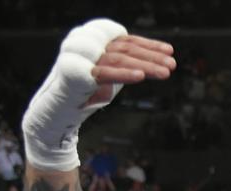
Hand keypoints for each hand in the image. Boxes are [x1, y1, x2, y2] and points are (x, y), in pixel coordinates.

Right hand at [23, 20, 174, 170]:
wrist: (58, 113)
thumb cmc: (87, 91)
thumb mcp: (112, 73)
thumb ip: (128, 62)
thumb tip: (160, 59)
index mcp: (91, 37)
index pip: (124, 39)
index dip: (148, 45)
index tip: (169, 51)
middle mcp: (82, 42)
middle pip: (124, 48)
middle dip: (151, 56)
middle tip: (172, 64)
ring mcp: (77, 56)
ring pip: (118, 58)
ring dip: (145, 66)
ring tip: (165, 72)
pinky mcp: (75, 72)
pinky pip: (105, 73)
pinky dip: (124, 74)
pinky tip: (141, 77)